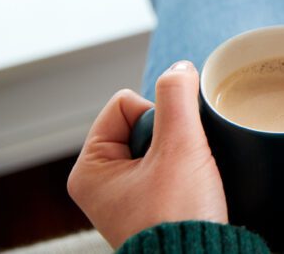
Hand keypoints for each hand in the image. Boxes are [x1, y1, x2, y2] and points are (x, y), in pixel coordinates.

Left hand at [68, 61, 227, 247]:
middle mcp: (103, 181)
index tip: (169, 148)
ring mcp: (129, 193)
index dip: (157, 116)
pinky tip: (193, 187)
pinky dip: (188, 168)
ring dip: (183, 151)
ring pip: (162, 141)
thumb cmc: (178, 216)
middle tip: (181, 165)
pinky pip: (172, 163)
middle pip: (144, 120)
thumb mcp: (179, 147)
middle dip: (172, 135)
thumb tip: (181, 67)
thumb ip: (177, 97)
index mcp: (90, 169)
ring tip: (189, 178)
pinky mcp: (153, 203)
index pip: (124, 103)